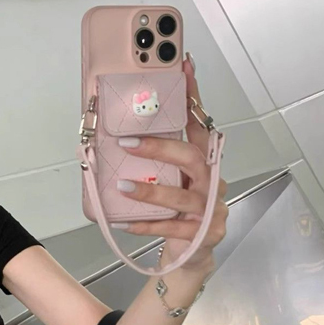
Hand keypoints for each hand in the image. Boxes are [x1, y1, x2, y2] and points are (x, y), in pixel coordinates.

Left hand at [113, 53, 228, 271]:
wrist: (190, 255)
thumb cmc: (176, 213)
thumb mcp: (167, 183)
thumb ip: (153, 163)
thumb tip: (112, 138)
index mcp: (202, 164)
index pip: (199, 125)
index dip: (192, 98)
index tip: (183, 69)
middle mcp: (210, 182)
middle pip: (192, 159)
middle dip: (161, 148)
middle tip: (127, 142)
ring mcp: (210, 210)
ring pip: (182, 196)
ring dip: (150, 191)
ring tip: (122, 186)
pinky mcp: (202, 235)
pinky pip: (172, 228)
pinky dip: (147, 225)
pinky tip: (124, 223)